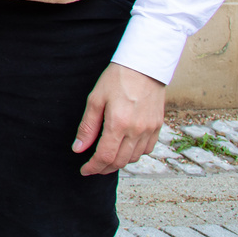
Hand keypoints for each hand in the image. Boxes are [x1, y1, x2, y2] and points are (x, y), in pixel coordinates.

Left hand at [73, 61, 165, 175]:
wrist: (144, 66)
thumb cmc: (117, 79)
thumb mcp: (95, 100)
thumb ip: (87, 127)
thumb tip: (78, 149)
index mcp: (119, 123)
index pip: (105, 156)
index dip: (94, 167)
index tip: (85, 170)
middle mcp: (137, 130)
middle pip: (120, 161)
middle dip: (104, 168)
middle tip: (93, 167)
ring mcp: (150, 129)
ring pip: (134, 158)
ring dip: (119, 162)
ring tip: (106, 158)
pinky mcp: (158, 126)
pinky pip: (147, 149)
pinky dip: (134, 154)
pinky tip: (125, 148)